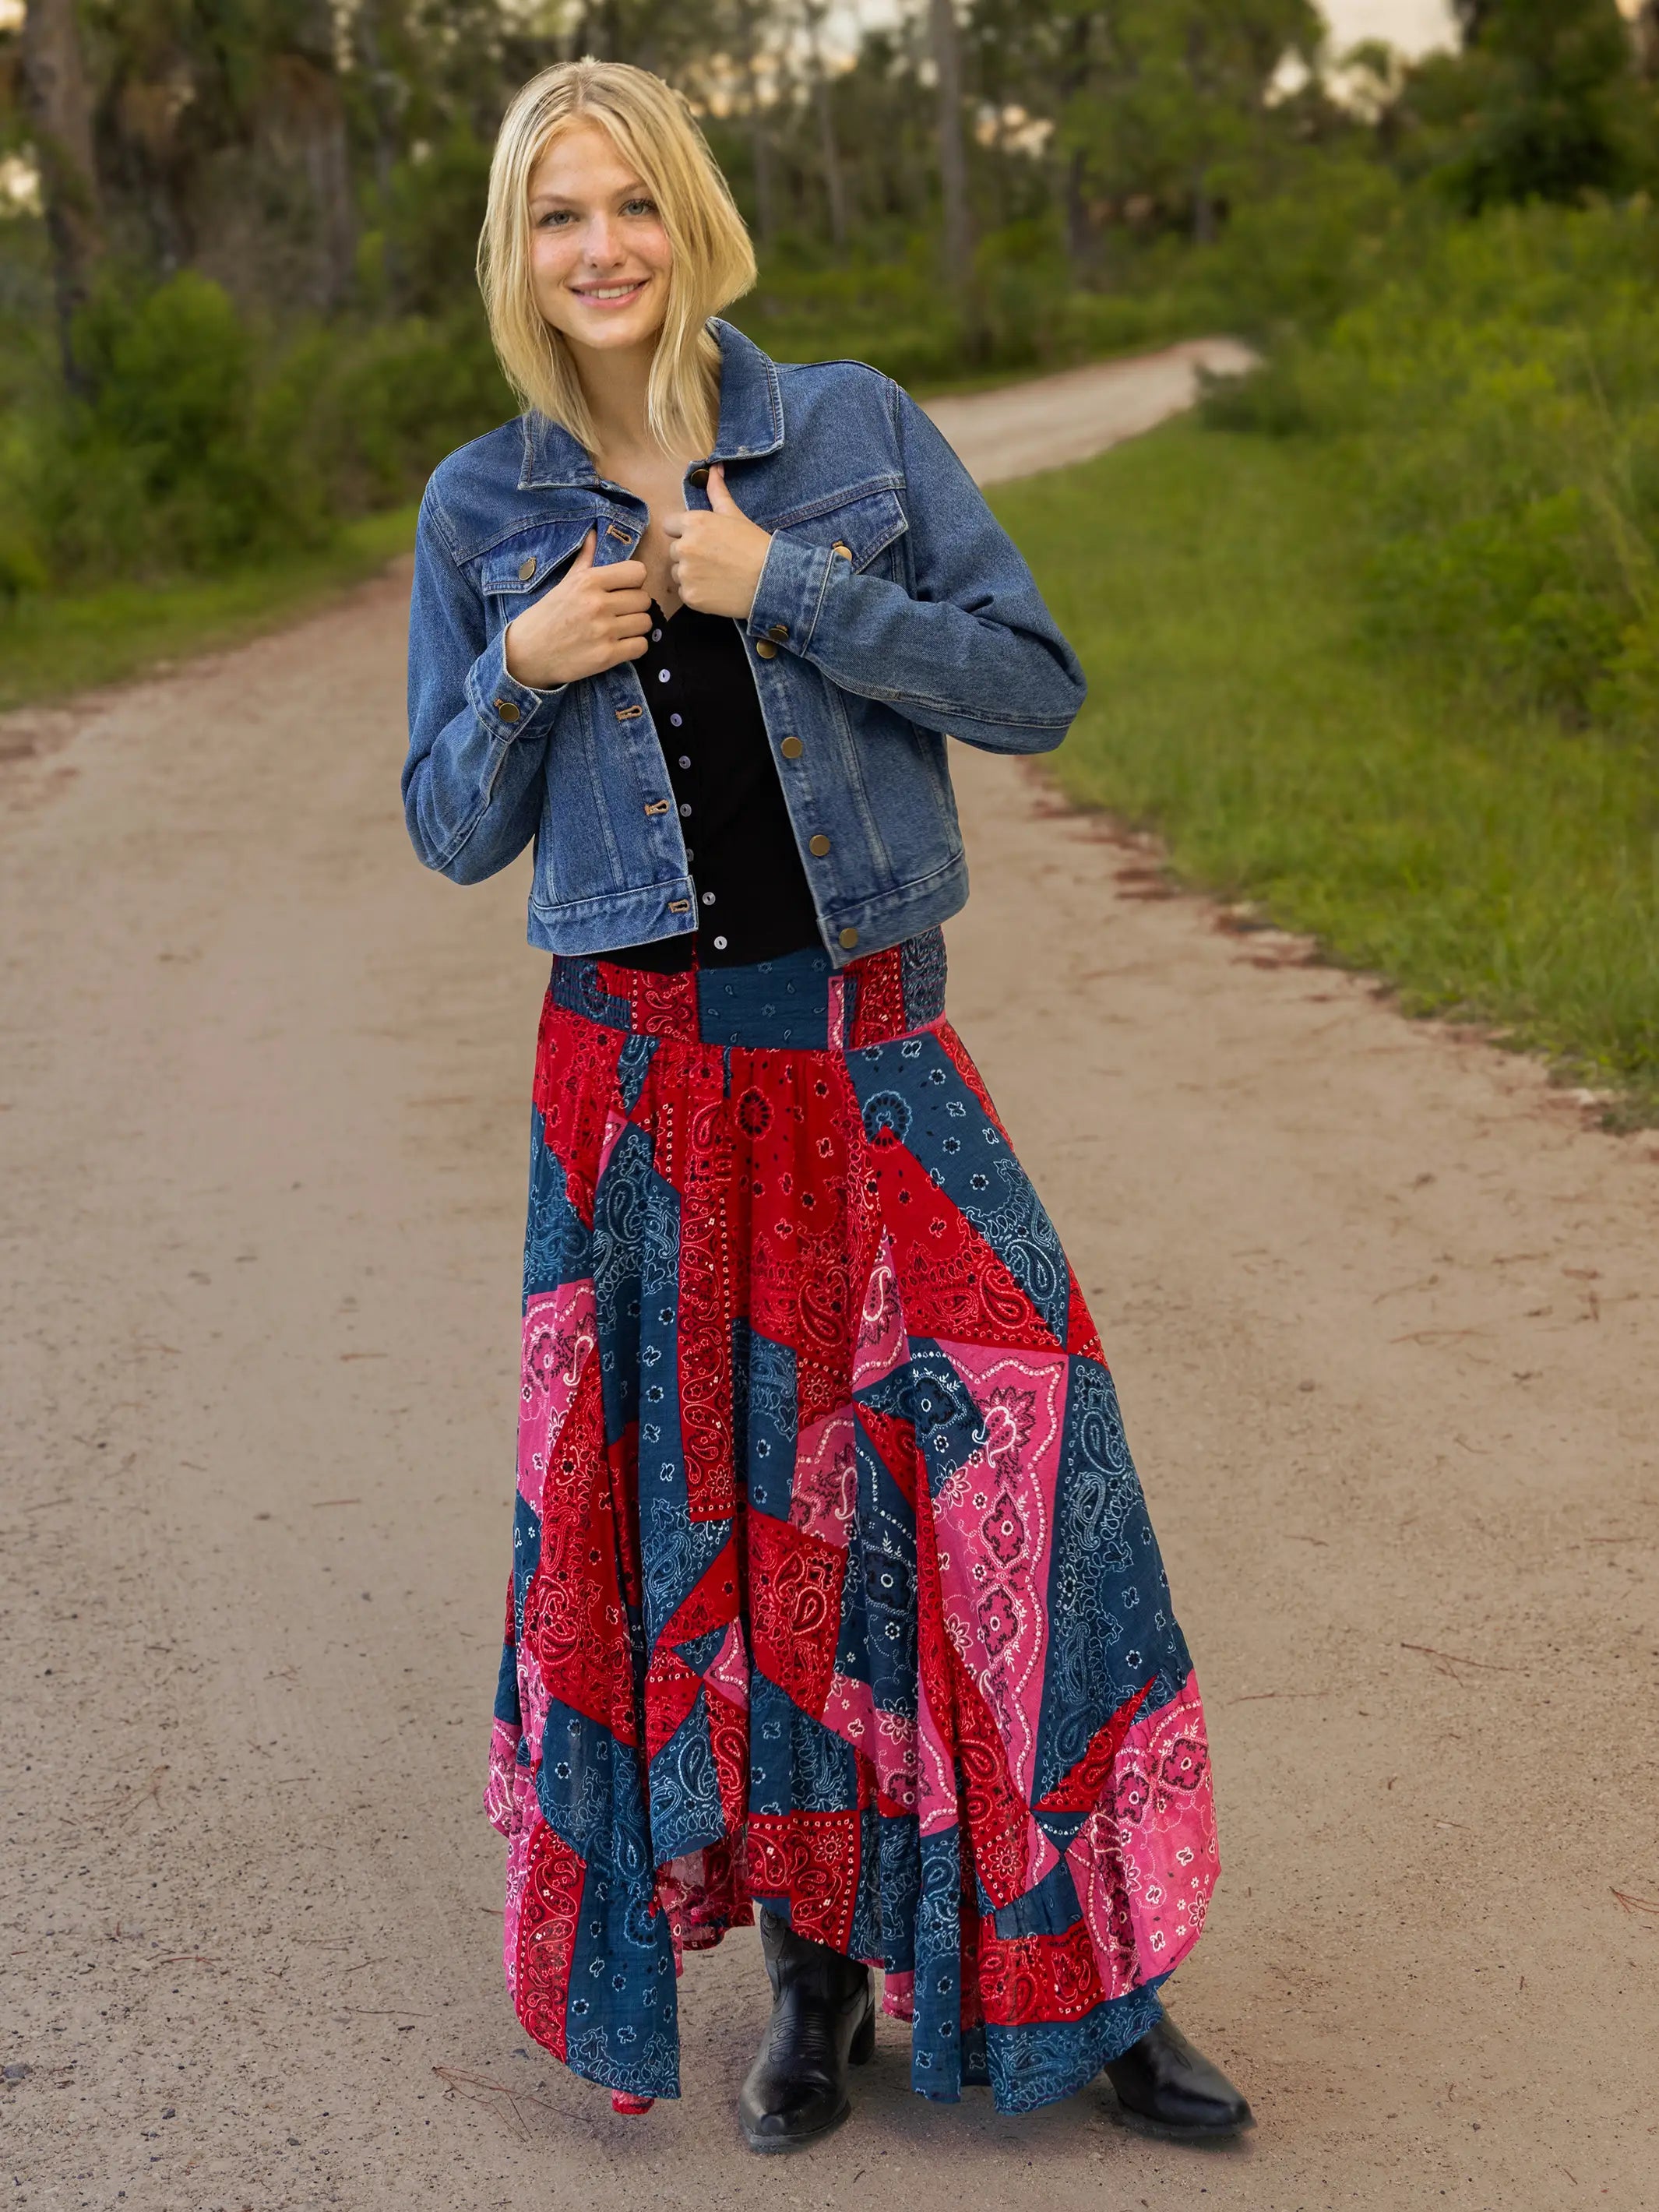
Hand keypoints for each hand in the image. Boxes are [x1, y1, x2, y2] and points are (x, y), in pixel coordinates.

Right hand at [502, 530, 650, 687]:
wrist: (527, 654)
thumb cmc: (547, 616)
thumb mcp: (565, 583)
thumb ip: (585, 559)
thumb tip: (593, 532)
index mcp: (589, 581)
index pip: (638, 572)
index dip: (634, 582)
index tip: (624, 589)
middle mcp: (598, 603)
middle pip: (644, 599)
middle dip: (635, 606)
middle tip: (620, 612)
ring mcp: (604, 631)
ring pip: (645, 622)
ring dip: (636, 627)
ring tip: (620, 629)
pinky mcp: (607, 656)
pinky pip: (641, 647)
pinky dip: (634, 646)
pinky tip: (620, 645)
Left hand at [662, 465, 772, 619]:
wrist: (771, 580)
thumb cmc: (754, 545)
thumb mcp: (734, 515)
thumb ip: (717, 492)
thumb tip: (714, 468)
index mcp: (693, 523)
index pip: (669, 525)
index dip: (683, 532)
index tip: (700, 540)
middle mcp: (685, 547)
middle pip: (674, 551)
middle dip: (689, 554)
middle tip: (714, 559)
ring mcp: (686, 574)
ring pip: (677, 573)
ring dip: (691, 574)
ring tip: (716, 575)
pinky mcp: (690, 596)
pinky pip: (685, 593)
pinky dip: (697, 593)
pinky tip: (716, 589)